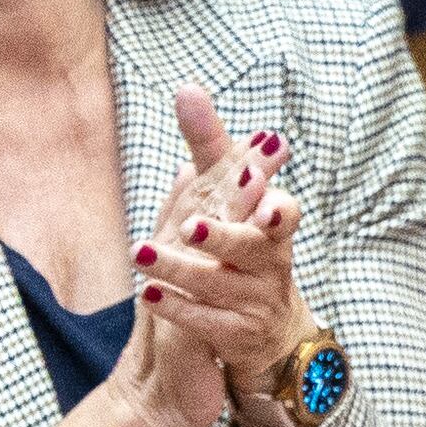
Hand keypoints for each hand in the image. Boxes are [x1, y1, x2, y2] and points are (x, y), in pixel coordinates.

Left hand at [135, 87, 312, 426]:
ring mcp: (256, 303)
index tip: (257, 183)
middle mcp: (272, 263)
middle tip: (191, 226)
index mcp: (274, 228)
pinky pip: (206, 323)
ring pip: (218, 286)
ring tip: (142, 254)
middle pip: (250, 249)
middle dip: (224, 236)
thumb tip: (186, 89)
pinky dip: (177, 308)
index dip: (274, 204)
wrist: (262, 331)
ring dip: (180, 270)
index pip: (283, 212)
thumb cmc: (241, 248)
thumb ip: (211, 147)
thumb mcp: (228, 195)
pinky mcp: (237, 337)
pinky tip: (147, 294)